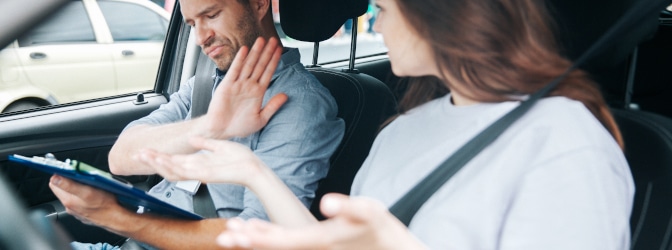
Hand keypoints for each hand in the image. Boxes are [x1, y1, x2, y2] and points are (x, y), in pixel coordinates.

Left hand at [48, 175, 127, 233]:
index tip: (69, 171)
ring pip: (71, 194)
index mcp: (68, 200)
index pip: (53, 183)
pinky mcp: (82, 213)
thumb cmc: (105, 205)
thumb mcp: (88, 191)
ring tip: (89, 186)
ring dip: (77, 188)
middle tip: (82, 178)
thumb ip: (69, 185)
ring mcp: (76, 210)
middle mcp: (69, 206)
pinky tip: (92, 196)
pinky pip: (79, 201)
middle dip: (70, 181)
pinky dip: (83, 197)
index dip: (60, 174)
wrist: (115, 218)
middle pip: (62, 188)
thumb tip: (55, 178)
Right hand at [138, 137, 265, 184]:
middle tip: (136, 154)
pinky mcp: (204, 175)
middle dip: (151, 160)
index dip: (158, 156)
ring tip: (143, 156)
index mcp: (199, 162)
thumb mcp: (220, 146)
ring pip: (172, 171)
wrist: (254, 168)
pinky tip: (160, 160)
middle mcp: (196, 169)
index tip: (145, 150)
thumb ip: (205, 144)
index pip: (174, 160)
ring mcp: (198, 173)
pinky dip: (171, 166)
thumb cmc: (241, 160)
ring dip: (156, 163)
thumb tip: (193, 139)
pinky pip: (184, 172)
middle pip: (168, 166)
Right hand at [198, 37, 286, 138]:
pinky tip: (245, 50)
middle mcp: (249, 85)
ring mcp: (238, 84)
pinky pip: (235, 70)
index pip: (268, 72)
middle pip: (260, 65)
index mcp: (258, 92)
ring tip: (262, 40)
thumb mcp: (261, 118)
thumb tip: (286, 95)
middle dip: (267, 52)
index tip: (280, 50)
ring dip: (255, 52)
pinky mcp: (227, 85)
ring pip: (249, 65)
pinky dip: (240, 60)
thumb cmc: (239, 126)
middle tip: (274, 40)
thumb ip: (273, 106)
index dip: (274, 61)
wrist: (221, 131)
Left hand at [216, 194, 427, 249]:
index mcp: (318, 241)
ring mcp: (312, 248)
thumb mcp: (369, 213)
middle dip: (248, 241)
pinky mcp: (316, 246)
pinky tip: (259, 230)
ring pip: (278, 245)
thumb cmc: (381, 231)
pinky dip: (270, 237)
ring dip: (255, 239)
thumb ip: (349, 207)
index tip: (236, 232)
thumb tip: (328, 203)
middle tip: (222, 236)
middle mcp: (311, 248)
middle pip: (273, 246)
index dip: (258, 237)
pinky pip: (287, 243)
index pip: (281, 242)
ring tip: (233, 232)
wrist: (392, 249)